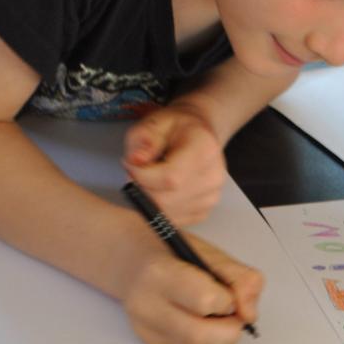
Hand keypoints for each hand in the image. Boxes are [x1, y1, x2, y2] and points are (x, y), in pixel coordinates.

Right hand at [116, 231, 263, 343]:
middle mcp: (146, 304)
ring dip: (217, 335)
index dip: (227, 300)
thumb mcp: (212, 254)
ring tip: (213, 313)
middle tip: (232, 313)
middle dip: (228, 328)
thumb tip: (250, 314)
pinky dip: (203, 339)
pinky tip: (196, 318)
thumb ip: (241, 279)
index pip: (206, 301)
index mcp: (161, 273)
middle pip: (199, 336)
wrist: (133, 261)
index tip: (228, 293)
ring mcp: (144, 327)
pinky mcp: (149, 342)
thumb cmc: (175, 254)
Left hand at [122, 103, 225, 224]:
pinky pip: (172, 220)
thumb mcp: (155, 122)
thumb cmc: (176, 128)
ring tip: (151, 178)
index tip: (129, 163)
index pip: (170, 178)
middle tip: (136, 172)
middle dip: (141, 189)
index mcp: (205, 150)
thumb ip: (143, 139)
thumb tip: (136, 161)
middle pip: (166, 200)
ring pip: (167, 213)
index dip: (141, 175)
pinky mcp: (204, 211)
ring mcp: (212, 197)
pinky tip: (161, 190)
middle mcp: (214, 177)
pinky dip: (159, 209)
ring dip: (149, 199)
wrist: (199, 134)